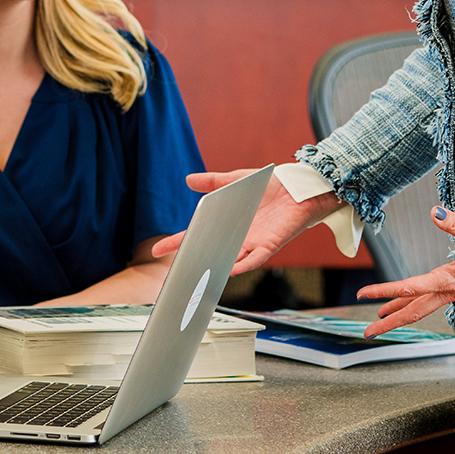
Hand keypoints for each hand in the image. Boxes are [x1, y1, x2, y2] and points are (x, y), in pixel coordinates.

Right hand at [150, 168, 337, 272]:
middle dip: (194, 262)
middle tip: (177, 271)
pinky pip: (255, 258)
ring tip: (200, 273)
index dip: (178, 242)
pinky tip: (232, 269)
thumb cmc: (266, 186)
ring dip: (217, 267)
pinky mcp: (270, 244)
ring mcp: (252, 243)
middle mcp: (237, 237)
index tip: (158, 249)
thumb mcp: (235, 181)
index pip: (197, 234)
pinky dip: (244, 264)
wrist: (296, 187)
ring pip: (231, 260)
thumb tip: (189, 179)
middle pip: (211, 252)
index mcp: (226, 223)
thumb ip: (213, 182)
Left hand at [356, 207, 454, 336]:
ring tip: (378, 319)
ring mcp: (452, 292)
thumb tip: (435, 211)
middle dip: (388, 322)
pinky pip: (428, 301)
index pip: (410, 287)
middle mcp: (447, 290)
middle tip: (367, 332)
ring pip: (420, 308)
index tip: (363, 294)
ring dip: (398, 316)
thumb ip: (454, 223)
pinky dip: (412, 304)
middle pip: (412, 312)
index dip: (384, 290)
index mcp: (448, 280)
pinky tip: (404, 303)